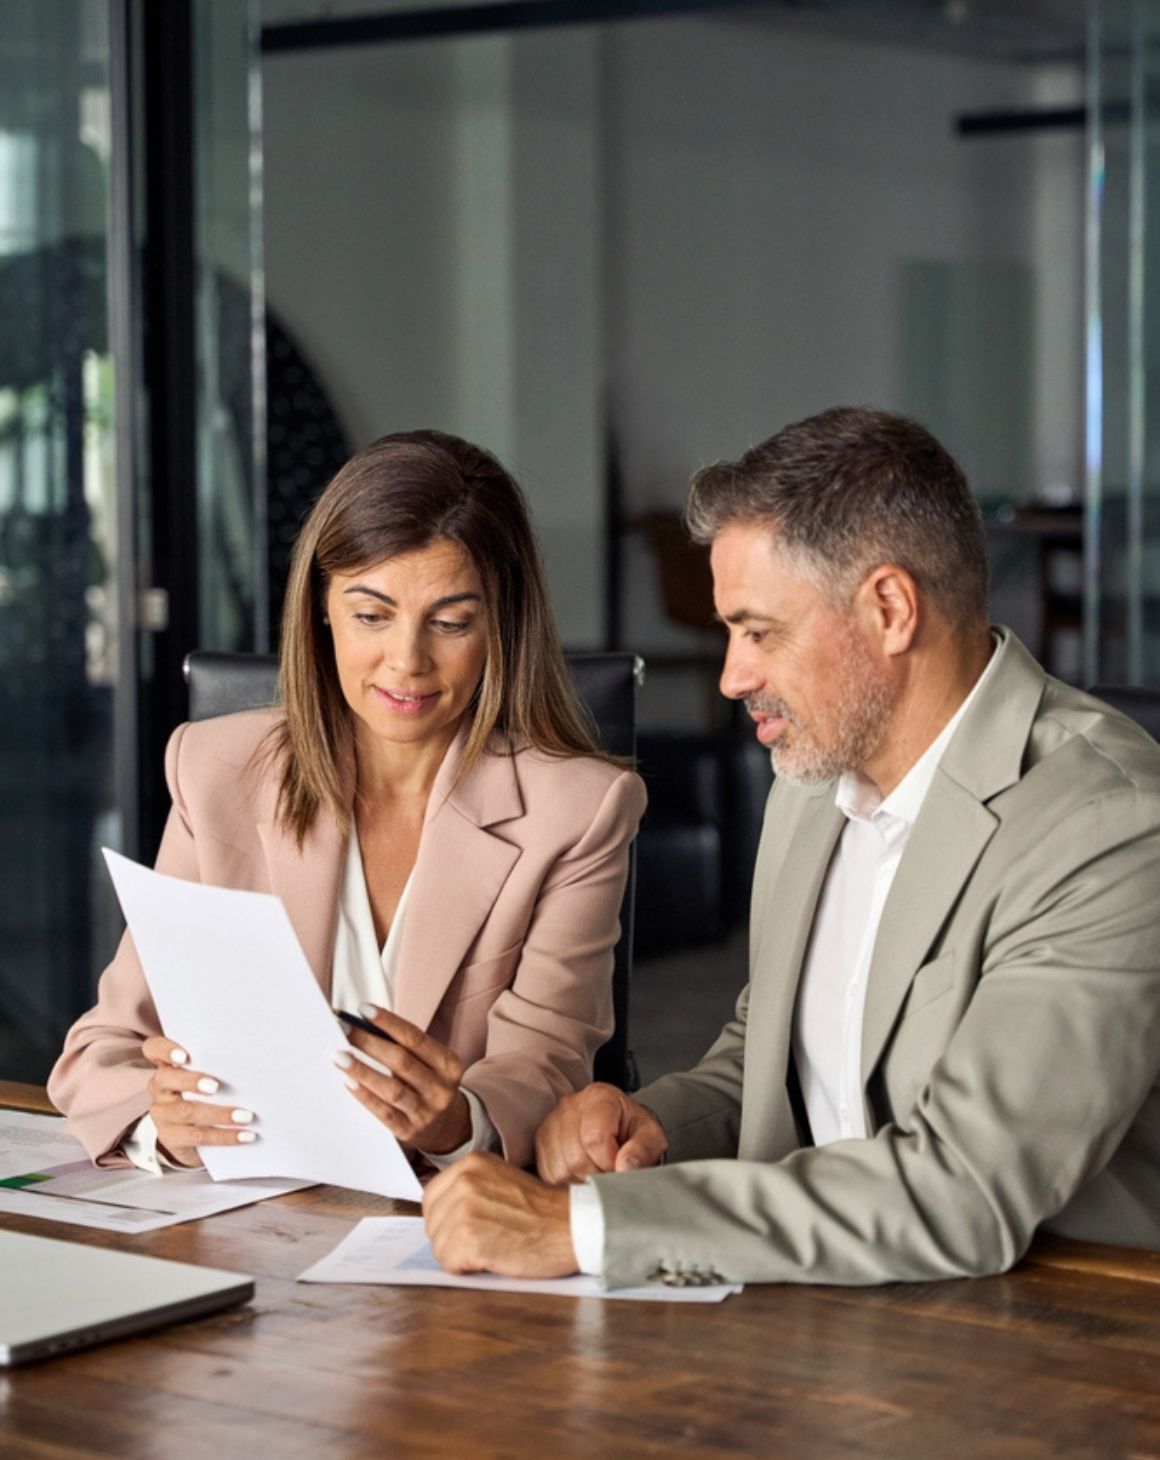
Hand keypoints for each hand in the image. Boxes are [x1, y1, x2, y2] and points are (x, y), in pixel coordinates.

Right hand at [141, 1036, 256, 1166]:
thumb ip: (218, 1066)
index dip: (165, 1050)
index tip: (185, 1056)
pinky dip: (225, 1136)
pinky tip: (245, 1135)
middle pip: (166, 1079)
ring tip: (246, 1116)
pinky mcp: (171, 1137)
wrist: (192, 1136)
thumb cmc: (207, 1094)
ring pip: (186, 1111)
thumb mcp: (207, 1076)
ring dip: (220, 1114)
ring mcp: (162, 1113)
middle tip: (216, 1086)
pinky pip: (198, 1136)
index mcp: (168, 1065)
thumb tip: (253, 1061)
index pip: (154, 1049)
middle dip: (191, 1081)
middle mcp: (160, 1087)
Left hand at [335, 1005, 470, 1153]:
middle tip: (344, 1031)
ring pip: (392, 1089)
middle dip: (369, 1043)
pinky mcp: (409, 1131)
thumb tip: (363, 1024)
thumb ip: (403, 1046)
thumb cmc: (427, 1083)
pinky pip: (383, 1113)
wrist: (445, 1127)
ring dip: (363, 1070)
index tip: (363, 1009)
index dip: (388, 1022)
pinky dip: (365, 1096)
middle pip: (401, 1061)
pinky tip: (348, 1082)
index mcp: (448, 1064)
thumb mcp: (428, 1063)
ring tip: (340, 1057)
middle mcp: (441, 1088)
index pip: (415, 1038)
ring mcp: (426, 1112)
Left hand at [423, 1152, 576, 1277]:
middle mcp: (464, 1181)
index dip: (445, 1220)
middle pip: (432, 1223)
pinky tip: (492, 1259)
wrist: (573, 1225)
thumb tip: (440, 1213)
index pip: (431, 1197)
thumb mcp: (501, 1182)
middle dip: (451, 1239)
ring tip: (492, 1249)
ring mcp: (465, 1209)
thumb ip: (469, 1189)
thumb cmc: (544, 1211)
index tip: (465, 1228)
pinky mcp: (470, 1239)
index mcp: (471, 1163)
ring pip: (438, 1246)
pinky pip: (449, 1264)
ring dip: (460, 1256)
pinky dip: (466, 1269)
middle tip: (484, 1241)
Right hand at [535, 1082, 666, 1184]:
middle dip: (597, 1175)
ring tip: (597, 1171)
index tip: (620, 1166)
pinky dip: (567, 1182)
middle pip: (575, 1157)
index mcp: (598, 1097)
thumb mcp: (651, 1136)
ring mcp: (551, 1123)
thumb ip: (643, 1149)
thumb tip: (625, 1167)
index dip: (609, 1163)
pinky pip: (549, 1174)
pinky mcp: (540, 1142)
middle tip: (611, 1172)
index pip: (594, 1139)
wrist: (617, 1126)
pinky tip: (582, 1173)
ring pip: (560, 1169)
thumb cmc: (633, 1130)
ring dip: (582, 1180)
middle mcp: (569, 1106)